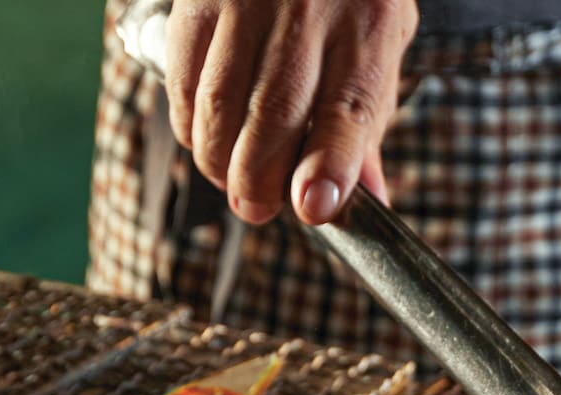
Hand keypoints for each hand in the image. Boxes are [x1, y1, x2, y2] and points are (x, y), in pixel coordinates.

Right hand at [165, 0, 418, 225]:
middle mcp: (308, 9)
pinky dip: (190, 125)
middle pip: (273, 114)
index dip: (328, 165)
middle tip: (257, 208)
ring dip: (220, 161)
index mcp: (369, 26)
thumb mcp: (378, 47)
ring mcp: (248, 2)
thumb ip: (367, 126)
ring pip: (219, 105)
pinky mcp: (199, 0)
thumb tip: (369, 202)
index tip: (312, 207)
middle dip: (259, 180)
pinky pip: (182, 81)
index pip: (348, 109)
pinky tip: (208, 138)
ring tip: (232, 178)